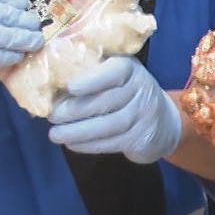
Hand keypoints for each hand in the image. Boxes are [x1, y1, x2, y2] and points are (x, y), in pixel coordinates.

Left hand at [48, 57, 181, 162]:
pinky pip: (112, 142)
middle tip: (52, 116)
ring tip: (55, 134)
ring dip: (79, 131)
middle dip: (76, 110)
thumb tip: (52, 75)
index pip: (114, 71)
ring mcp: (143, 115)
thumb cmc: (126, 92)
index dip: (92, 80)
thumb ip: (91, 71)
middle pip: (107, 101)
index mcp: (130, 68)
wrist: (162, 120)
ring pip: (109, 125)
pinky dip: (89, 145)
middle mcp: (141, 90)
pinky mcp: (140, 138)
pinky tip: (72, 144)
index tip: (70, 87)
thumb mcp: (115, 74)